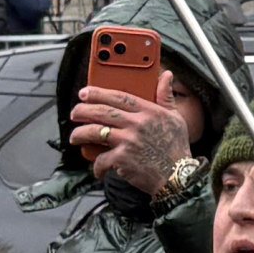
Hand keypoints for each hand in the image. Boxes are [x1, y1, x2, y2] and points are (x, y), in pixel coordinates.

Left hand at [68, 83, 190, 197]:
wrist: (179, 177)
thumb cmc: (177, 148)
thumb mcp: (176, 118)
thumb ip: (166, 96)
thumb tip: (167, 75)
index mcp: (149, 111)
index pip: (119, 96)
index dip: (98, 92)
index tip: (85, 92)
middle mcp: (137, 123)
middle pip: (103, 111)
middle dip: (83, 110)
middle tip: (74, 113)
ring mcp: (128, 141)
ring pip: (96, 132)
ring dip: (80, 134)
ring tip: (75, 137)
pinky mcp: (123, 159)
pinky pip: (101, 159)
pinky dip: (97, 165)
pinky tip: (97, 168)